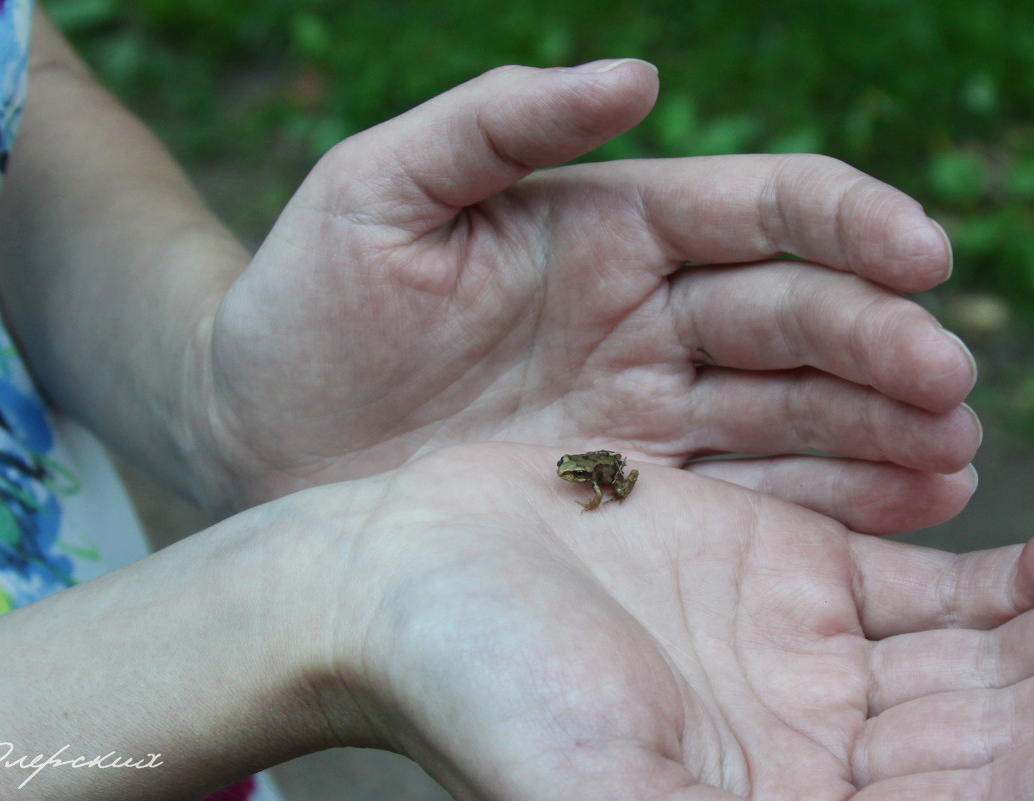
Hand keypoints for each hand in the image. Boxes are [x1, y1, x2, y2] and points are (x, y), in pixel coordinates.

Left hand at [200, 62, 978, 530]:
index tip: (922, 256)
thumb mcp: (377, 188)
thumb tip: (636, 73)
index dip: (844, 225)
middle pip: (791, 318)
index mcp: (602, 225)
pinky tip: (891, 514)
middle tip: (948, 385)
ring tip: (951, 462)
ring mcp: (637, 409)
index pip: (754, 209)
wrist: (257, 426)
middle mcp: (639, 315)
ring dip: (873, 430)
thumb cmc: (306, 298)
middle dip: (877, 344)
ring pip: (784, 412)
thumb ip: (499, 123)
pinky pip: (736, 493)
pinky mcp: (619, 493)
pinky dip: (816, 503)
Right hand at [289, 443, 1033, 800]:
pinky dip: (1012, 573)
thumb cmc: (476, 686)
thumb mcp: (602, 791)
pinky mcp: (787, 570)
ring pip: (993, 663)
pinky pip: (937, 584)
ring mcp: (810, 662)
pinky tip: (1033, 535)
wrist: (401, 577)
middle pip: (1002, 737)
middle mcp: (819, 757)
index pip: (970, 795)